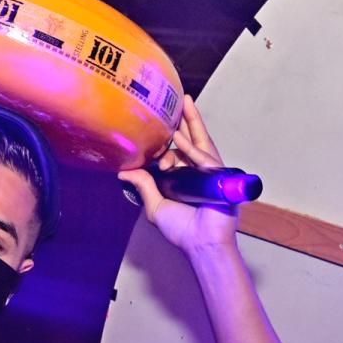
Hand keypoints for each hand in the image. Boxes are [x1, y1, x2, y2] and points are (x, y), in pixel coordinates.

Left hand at [118, 95, 239, 255]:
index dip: (165, 145)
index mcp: (184, 178)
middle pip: (192, 141)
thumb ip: (143, 186)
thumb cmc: (182, 229)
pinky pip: (205, 156)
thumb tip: (123, 172)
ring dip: (192, 123)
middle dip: (186, 121)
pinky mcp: (219, 176)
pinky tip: (179, 136)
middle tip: (179, 101)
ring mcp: (210, 172)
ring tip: (184, 104)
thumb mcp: (155, 205)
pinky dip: (191, 147)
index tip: (154, 142)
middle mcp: (197, 172)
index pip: (175, 153)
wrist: (200, 242)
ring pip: (201, 142)